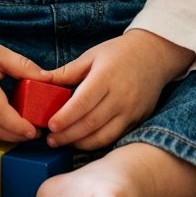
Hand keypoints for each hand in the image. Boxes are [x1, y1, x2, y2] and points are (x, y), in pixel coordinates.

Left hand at [41, 31, 195, 150]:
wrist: (154, 55)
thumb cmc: (119, 53)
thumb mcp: (92, 55)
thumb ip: (67, 72)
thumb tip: (41, 80)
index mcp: (106, 76)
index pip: (83, 102)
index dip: (65, 117)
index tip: (50, 125)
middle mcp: (120, 96)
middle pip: (91, 123)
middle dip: (68, 135)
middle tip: (50, 139)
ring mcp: (131, 110)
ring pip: (103, 135)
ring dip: (80, 143)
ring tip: (63, 142)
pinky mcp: (137, 120)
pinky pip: (115, 137)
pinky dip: (97, 142)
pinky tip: (82, 141)